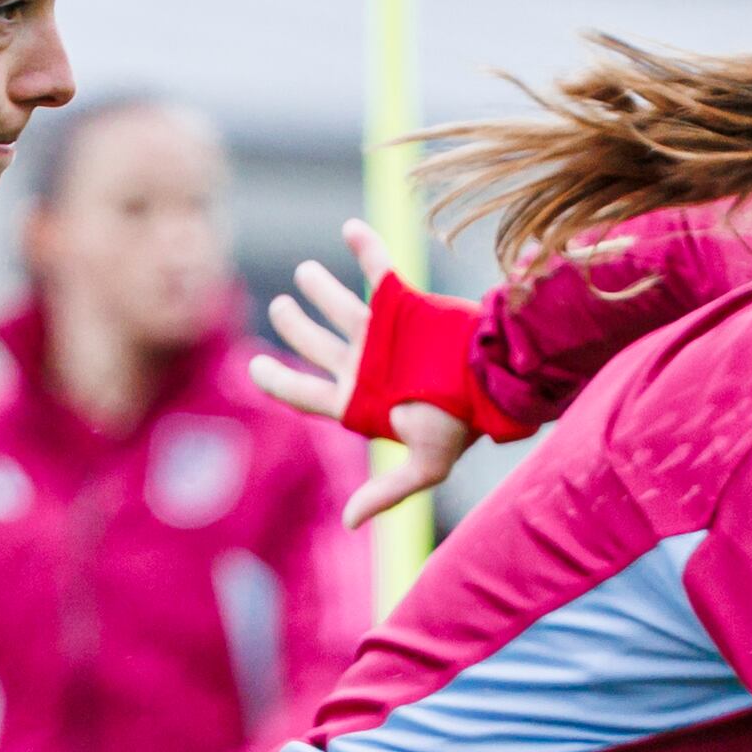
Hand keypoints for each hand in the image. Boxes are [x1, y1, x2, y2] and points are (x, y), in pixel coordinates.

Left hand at [250, 219, 482, 528]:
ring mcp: (383, 333)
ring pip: (341, 305)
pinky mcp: (406, 303)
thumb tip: (348, 523)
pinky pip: (381, 267)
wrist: (496, 381)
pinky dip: (366, 246)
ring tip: (302, 273)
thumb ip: (386, 492)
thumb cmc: (461, 424)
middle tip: (280, 306)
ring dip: (320, 287)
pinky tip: (350, 227)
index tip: (255, 365)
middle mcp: (365, 365)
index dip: (277, 381)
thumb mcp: (425, 466)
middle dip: (295, 327)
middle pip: (317, 344)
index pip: (305, 393)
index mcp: (358, 401)